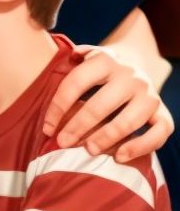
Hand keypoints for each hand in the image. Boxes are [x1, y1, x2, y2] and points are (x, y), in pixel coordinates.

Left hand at [41, 45, 173, 161]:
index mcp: (105, 61)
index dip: (58, 107)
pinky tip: (119, 156)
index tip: (47, 128)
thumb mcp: (86, 57)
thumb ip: (75, 56)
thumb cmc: (100, 70)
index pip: (75, 83)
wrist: (136, 65)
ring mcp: (149, 96)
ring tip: (88, 150)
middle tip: (63, 143)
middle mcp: (130, 77)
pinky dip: (140, 147)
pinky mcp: (163, 113)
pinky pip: (157, 134)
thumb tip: (73, 55)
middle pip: (100, 106)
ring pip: (128, 122)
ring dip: (105, 138)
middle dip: (77, 127)